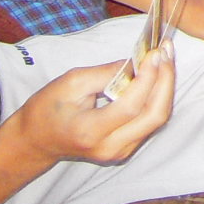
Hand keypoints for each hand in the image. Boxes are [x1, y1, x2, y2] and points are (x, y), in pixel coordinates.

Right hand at [10, 55, 174, 165]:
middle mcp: (109, 147)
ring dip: (165, 87)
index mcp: (91, 131)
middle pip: (154, 116)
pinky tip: (156, 75)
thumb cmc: (48, 109)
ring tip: (165, 58)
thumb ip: (106, 73)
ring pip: (157, 119)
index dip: (148, 77)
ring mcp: (120, 152)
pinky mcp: (126, 148)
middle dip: (165, 81)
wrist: (36, 140)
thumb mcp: (71, 82)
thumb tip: (137, 61)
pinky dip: (157, 96)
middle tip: (166, 52)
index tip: (155, 52)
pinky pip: (150, 121)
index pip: (131, 106)